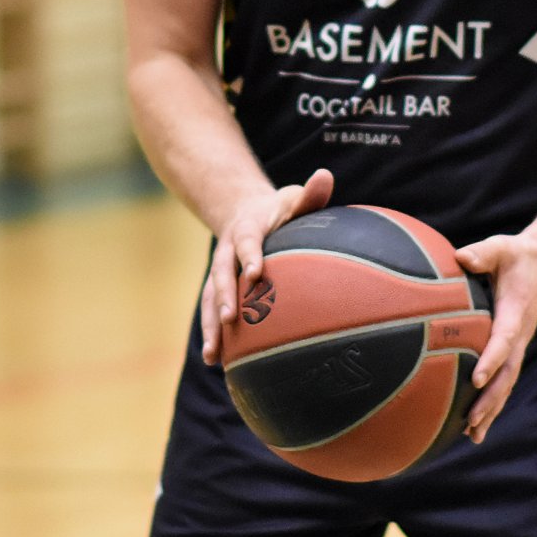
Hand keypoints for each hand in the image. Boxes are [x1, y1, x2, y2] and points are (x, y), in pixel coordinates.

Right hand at [199, 169, 334, 365]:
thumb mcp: (294, 198)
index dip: (250, 254)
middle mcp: (228, 249)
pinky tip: (218, 361)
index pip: (248, 240)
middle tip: (230, 318)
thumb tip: (326, 175)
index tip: (257, 273)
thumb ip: (311, 193)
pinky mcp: (218, 286)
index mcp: (248, 227)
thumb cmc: (280, 210)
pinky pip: (212, 309)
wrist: (244, 211)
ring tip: (214, 354)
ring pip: (211, 296)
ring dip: (211, 324)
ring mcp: (220, 269)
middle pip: (222, 273)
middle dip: (225, 296)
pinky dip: (213, 333)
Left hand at [452, 231, 536, 442]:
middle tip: (470, 420)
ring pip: (506, 384)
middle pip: (507, 374)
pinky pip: (503, 381)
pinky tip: (474, 426)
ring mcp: (518, 346)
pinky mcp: (513, 351)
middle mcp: (519, 335)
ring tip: (472, 435)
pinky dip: (492, 404)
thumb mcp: (500, 247)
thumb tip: (461, 257)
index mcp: (515, 312)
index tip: (475, 379)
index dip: (491, 360)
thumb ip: (482, 253)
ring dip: (491, 410)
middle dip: (490, 399)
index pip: (504, 340)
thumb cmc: (515, 255)